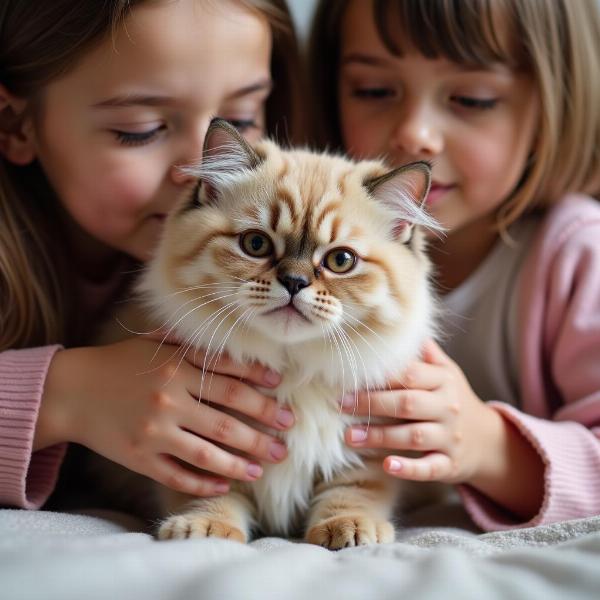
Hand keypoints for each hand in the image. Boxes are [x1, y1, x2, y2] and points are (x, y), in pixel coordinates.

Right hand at [36, 337, 293, 495]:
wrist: (72, 391)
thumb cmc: (120, 364)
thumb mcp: (155, 344)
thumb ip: (191, 345)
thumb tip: (236, 352)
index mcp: (175, 366)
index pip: (229, 377)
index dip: (259, 384)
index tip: (280, 390)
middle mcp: (169, 399)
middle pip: (229, 417)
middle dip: (263, 427)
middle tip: (287, 435)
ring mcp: (155, 432)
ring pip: (209, 453)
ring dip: (242, 461)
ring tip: (265, 465)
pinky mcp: (140, 458)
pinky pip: (178, 476)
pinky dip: (205, 482)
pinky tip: (225, 484)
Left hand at [341, 339, 502, 484]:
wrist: (489, 441)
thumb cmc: (454, 399)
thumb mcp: (447, 372)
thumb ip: (425, 352)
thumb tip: (403, 322)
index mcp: (443, 381)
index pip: (410, 374)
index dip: (379, 376)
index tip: (348, 379)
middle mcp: (448, 407)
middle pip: (407, 403)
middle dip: (371, 403)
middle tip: (339, 405)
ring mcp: (450, 437)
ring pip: (413, 436)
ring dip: (379, 436)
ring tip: (349, 437)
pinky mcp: (451, 464)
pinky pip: (430, 468)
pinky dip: (409, 468)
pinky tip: (387, 466)